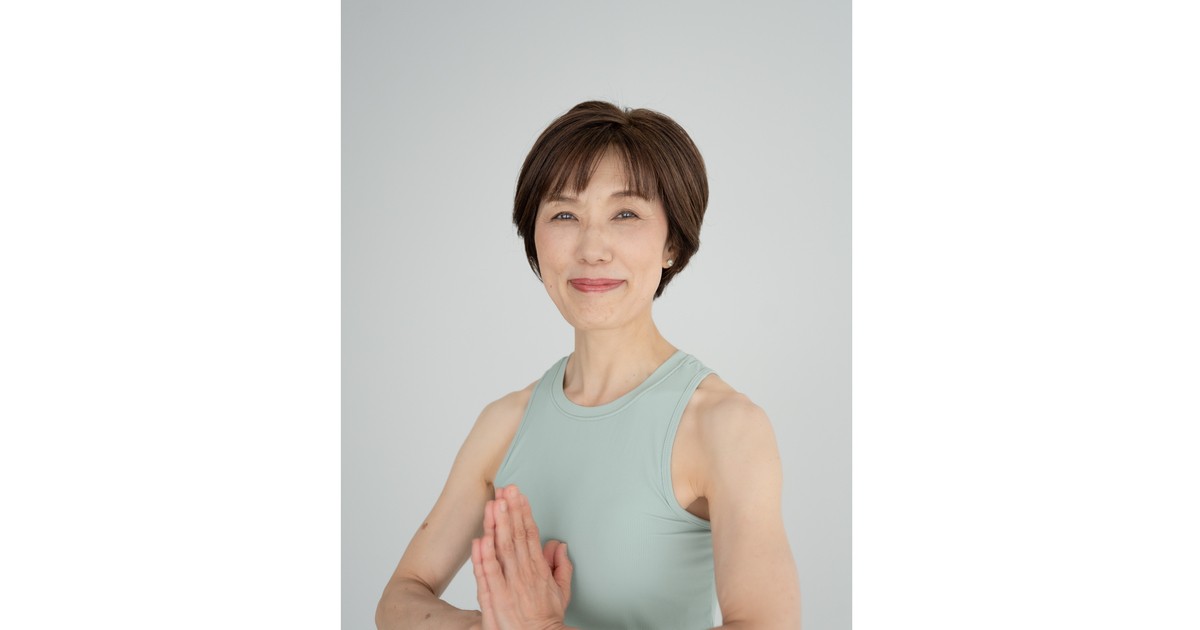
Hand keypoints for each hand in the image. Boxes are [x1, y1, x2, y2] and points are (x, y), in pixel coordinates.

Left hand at [471, 485, 572, 629]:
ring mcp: (508, 584)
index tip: (518, 495)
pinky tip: (481, 539)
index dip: (523, 512)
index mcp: (538, 569)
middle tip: (506, 490)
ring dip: (497, 525)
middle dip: (510, 510)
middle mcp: (523, 573)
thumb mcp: (561, 591)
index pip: (530, 534)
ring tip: (494, 504)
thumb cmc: (547, 618)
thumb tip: (558, 545)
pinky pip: (487, 573)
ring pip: (501, 549)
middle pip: (515, 536)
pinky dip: (483, 556)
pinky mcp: (495, 597)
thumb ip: (561, 566)